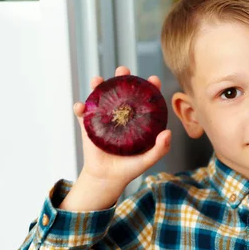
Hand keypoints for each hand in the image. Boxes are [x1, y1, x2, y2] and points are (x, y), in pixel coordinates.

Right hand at [74, 66, 171, 187]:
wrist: (107, 178)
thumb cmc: (130, 168)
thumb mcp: (148, 159)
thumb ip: (160, 148)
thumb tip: (168, 132)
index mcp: (137, 120)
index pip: (145, 99)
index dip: (150, 88)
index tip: (153, 79)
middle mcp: (121, 115)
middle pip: (122, 91)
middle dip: (122, 77)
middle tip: (123, 70)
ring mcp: (104, 118)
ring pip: (100, 97)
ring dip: (98, 85)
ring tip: (98, 80)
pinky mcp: (88, 126)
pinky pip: (82, 114)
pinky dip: (80, 107)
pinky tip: (81, 106)